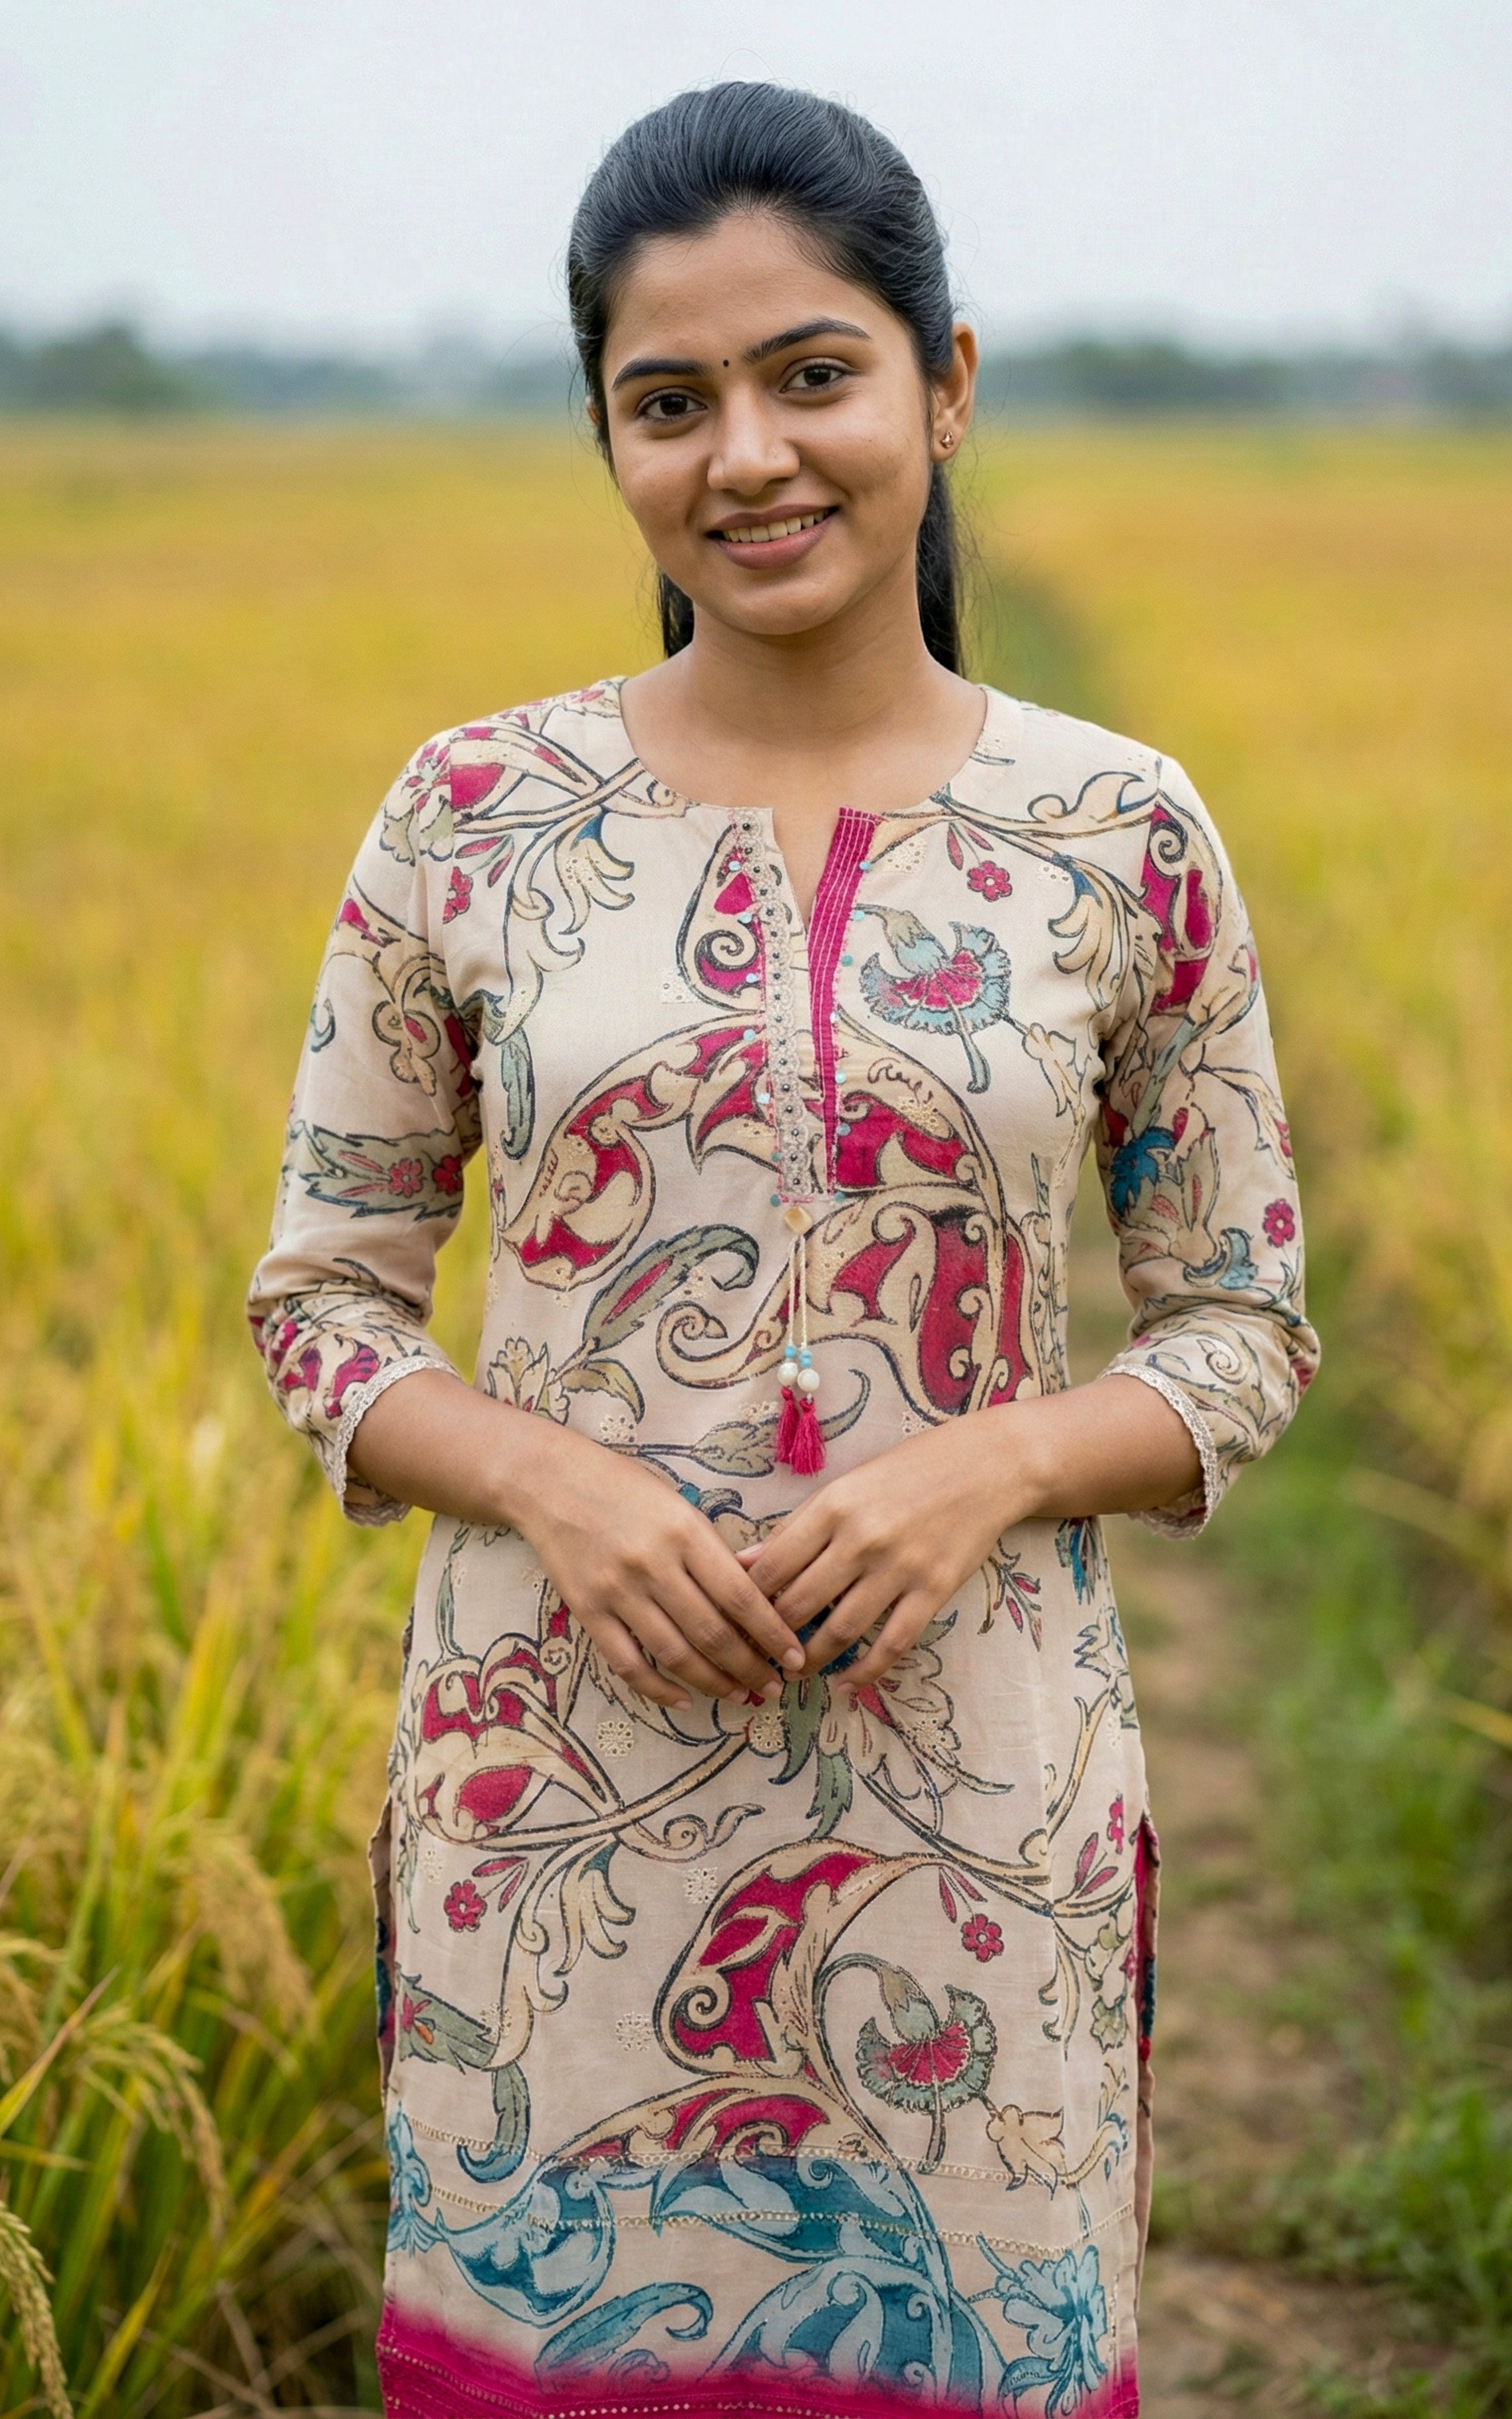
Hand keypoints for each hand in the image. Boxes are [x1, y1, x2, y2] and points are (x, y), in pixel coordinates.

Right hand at [509, 1422, 808, 1710]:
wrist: (549, 1481)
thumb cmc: (624, 1486)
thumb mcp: (678, 1504)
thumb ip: (710, 1550)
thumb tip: (751, 1601)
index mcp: (685, 1532)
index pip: (740, 1595)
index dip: (772, 1633)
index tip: (795, 1656)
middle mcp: (653, 1564)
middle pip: (712, 1632)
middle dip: (750, 1666)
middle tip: (774, 1686)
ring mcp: (618, 1591)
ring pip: (675, 1654)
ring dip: (713, 1682)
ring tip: (740, 1695)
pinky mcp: (588, 1610)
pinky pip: (628, 1662)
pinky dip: (658, 1688)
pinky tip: (683, 1700)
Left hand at [738, 1377, 1201, 1692]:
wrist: (988, 1464)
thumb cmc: (910, 1469)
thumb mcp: (848, 1483)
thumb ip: (800, 1526)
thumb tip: (747, 1562)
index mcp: (832, 1506)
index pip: (772, 1566)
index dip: (747, 1600)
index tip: (737, 1617)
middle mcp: (860, 1539)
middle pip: (798, 1604)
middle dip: (772, 1636)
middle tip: (759, 1654)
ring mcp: (899, 1568)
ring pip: (839, 1630)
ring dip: (810, 1660)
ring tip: (794, 1672)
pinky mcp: (933, 1590)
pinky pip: (892, 1643)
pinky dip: (865, 1671)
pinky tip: (846, 1685)